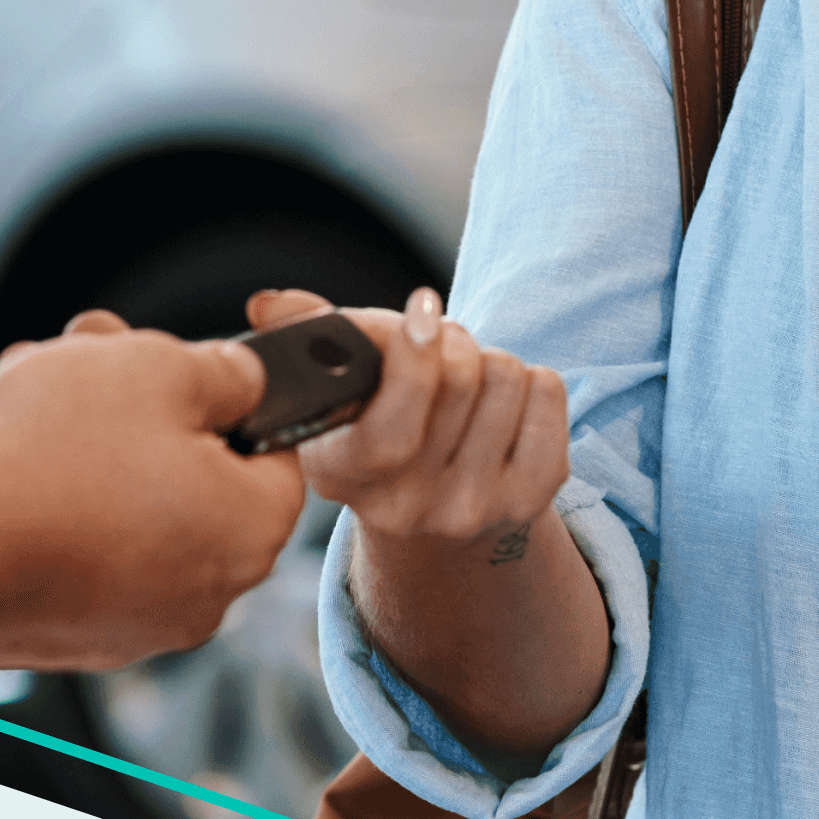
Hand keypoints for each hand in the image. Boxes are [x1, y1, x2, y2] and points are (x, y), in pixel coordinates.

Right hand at [0, 310, 306, 674]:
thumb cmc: (54, 455)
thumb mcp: (158, 367)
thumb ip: (222, 372)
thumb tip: (240, 381)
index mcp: (250, 533)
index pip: (275, 458)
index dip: (231, 402)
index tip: (183, 373)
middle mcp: (205, 595)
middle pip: (193, 478)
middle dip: (145, 411)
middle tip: (98, 360)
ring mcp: (133, 625)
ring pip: (130, 508)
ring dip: (93, 444)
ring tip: (37, 391)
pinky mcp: (68, 636)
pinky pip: (82, 552)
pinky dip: (57, 502)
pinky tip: (11, 455)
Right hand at [247, 286, 569, 558]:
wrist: (435, 514)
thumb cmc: (380, 426)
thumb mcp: (337, 389)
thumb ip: (307, 337)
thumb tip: (269, 304)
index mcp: (344, 476)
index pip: (393, 425)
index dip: (414, 355)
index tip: (422, 307)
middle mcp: (408, 509)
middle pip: (462, 375)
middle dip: (453, 340)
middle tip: (440, 346)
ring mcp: (472, 512)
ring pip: (508, 376)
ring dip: (490, 360)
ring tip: (467, 385)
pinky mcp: (530, 501)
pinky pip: (548, 393)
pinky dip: (531, 381)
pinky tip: (503, 405)